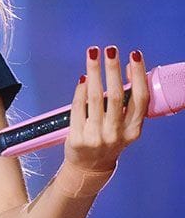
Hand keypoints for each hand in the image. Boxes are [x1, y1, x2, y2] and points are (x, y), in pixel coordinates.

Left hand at [64, 45, 148, 171]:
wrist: (89, 167)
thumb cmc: (108, 139)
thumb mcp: (124, 125)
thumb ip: (126, 103)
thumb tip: (126, 68)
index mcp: (133, 130)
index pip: (140, 99)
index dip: (138, 75)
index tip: (134, 55)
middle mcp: (116, 134)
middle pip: (116, 95)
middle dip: (112, 69)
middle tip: (110, 50)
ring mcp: (96, 137)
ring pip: (95, 98)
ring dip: (94, 72)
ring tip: (93, 55)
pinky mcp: (77, 138)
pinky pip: (78, 107)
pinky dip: (80, 90)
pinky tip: (82, 78)